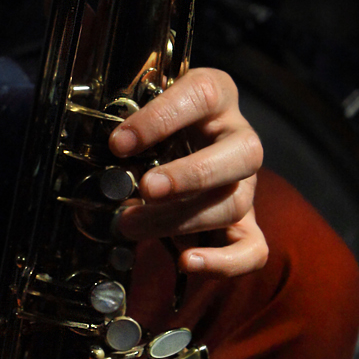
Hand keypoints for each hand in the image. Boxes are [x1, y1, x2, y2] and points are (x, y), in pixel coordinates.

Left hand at [106, 67, 266, 275]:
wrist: (174, 152)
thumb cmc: (156, 130)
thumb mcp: (144, 119)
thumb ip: (131, 135)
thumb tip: (106, 166)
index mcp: (216, 96)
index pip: (202, 96)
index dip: (161, 119)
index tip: (120, 143)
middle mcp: (239, 138)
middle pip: (242, 154)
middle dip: (191, 175)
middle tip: (146, 187)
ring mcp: (247, 184)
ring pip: (235, 203)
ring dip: (182, 219)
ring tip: (132, 224)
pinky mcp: (248, 225)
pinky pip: (253, 250)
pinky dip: (222, 262)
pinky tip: (185, 261)